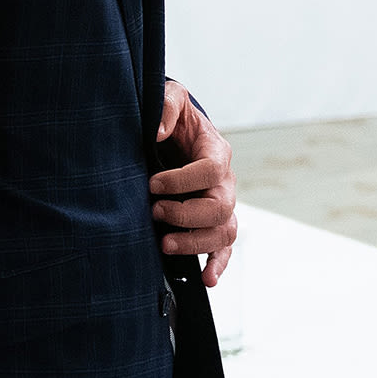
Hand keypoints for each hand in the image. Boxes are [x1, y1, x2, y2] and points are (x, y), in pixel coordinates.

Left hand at [153, 80, 237, 286]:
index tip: (151, 185)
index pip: (212, 170)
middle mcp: (225, 182)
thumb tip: (159, 131)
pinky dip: (218, 264)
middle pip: (220, 206)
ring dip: (196, 242)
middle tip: (154, 213)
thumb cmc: (172, 117)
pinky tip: (206, 279)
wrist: (176, 133)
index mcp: (216, 150)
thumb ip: (166, 107)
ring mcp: (222, 205)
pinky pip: (224, 247)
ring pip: (224, 231)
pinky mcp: (213, 224)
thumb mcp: (170, 98)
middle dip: (186, 215)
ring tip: (164, 245)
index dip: (182, 181)